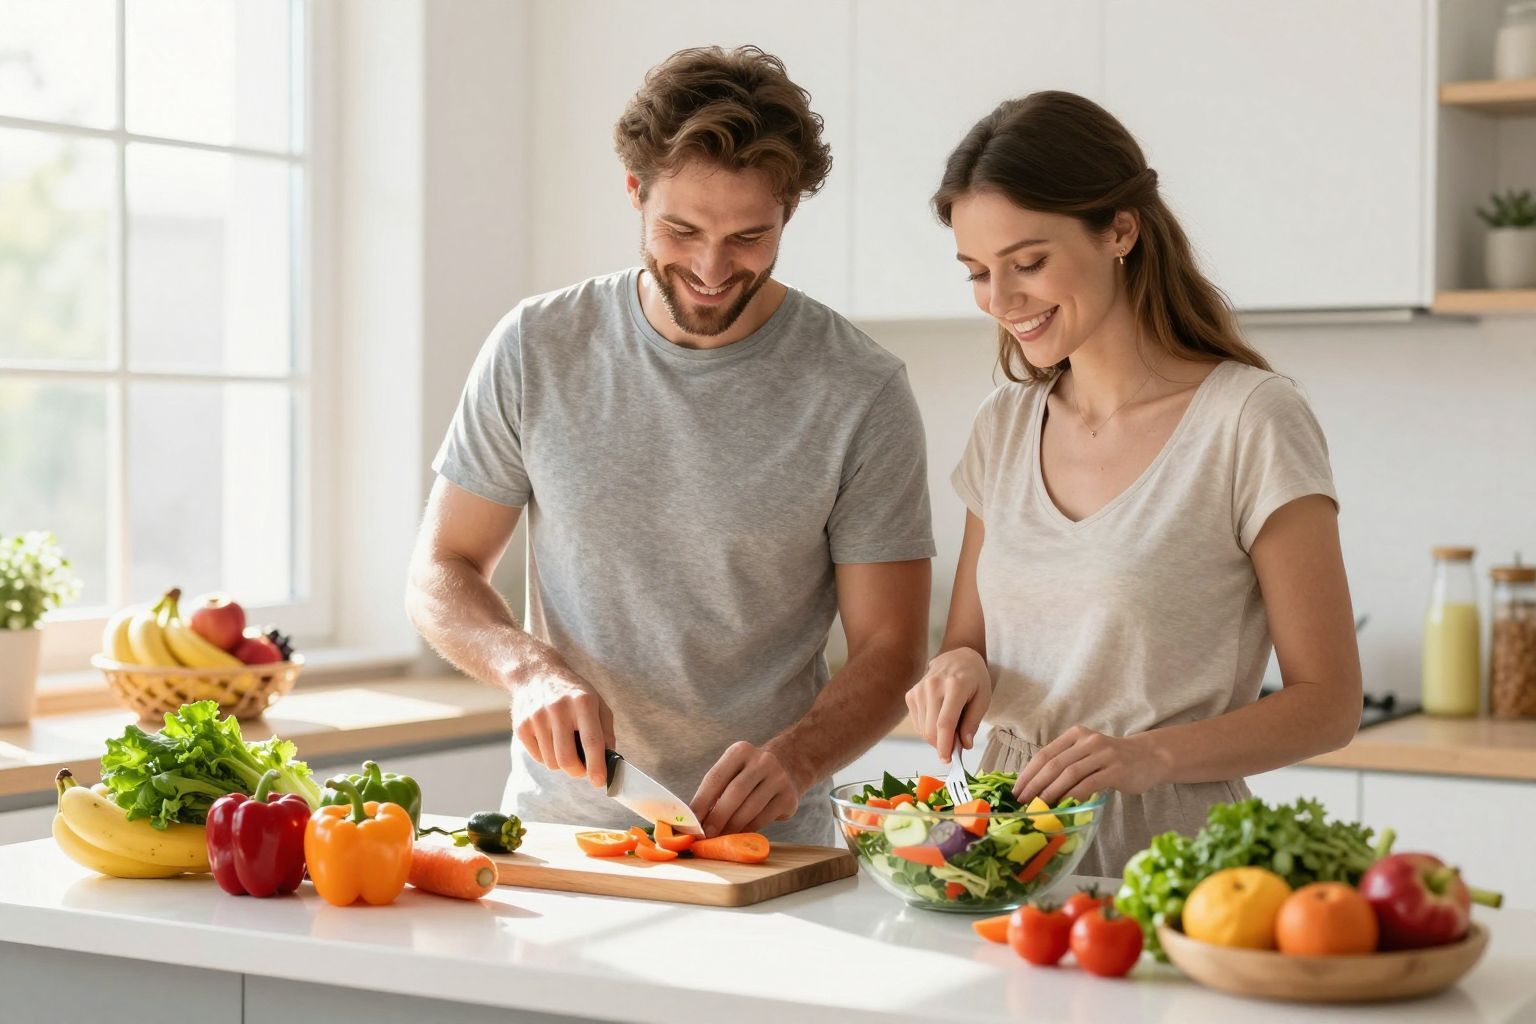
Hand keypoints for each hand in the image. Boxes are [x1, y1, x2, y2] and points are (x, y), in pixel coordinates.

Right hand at [509, 659, 614, 789]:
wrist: (535, 674)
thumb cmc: (572, 692)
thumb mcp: (597, 703)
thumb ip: (606, 731)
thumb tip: (609, 761)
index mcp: (582, 702)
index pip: (591, 741)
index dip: (596, 766)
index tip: (599, 781)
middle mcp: (558, 709)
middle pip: (567, 759)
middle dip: (577, 771)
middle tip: (582, 770)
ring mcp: (536, 717)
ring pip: (552, 762)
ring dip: (562, 763)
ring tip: (565, 745)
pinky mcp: (521, 726)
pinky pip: (538, 758)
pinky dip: (548, 757)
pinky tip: (550, 740)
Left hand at [691, 741, 803, 836]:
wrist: (790, 766)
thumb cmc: (750, 774)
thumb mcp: (733, 771)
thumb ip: (716, 791)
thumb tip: (696, 820)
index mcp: (740, 751)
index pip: (715, 778)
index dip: (701, 802)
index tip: (691, 822)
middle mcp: (762, 761)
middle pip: (734, 792)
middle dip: (717, 817)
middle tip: (705, 835)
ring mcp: (778, 778)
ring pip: (750, 808)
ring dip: (732, 827)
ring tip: (720, 838)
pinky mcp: (789, 797)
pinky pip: (763, 818)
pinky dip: (748, 830)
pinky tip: (738, 835)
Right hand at [905, 647, 991, 761]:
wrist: (957, 657)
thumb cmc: (974, 679)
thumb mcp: (983, 698)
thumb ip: (973, 723)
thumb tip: (964, 745)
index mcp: (955, 686)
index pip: (945, 722)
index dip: (945, 745)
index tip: (948, 760)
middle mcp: (933, 686)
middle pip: (931, 729)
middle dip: (942, 745)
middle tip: (956, 746)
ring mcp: (919, 689)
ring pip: (923, 728)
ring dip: (936, 737)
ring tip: (951, 727)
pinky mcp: (911, 694)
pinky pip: (917, 723)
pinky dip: (928, 729)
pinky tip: (939, 719)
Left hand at [1013, 726, 1168, 804]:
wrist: (1149, 756)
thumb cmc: (1112, 759)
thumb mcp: (1087, 753)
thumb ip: (1066, 762)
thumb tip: (1036, 786)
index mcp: (1076, 735)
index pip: (1045, 754)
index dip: (1028, 773)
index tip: (1016, 790)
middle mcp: (1088, 741)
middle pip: (1054, 763)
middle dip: (1035, 784)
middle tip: (1023, 800)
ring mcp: (1103, 754)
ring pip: (1070, 773)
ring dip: (1052, 791)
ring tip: (1041, 804)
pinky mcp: (1116, 770)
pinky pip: (1090, 783)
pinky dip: (1074, 795)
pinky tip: (1066, 804)